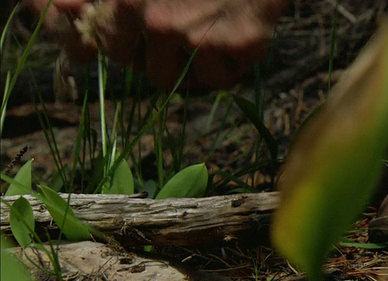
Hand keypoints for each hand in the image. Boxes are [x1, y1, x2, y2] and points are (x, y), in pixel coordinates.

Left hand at [25, 0, 289, 88]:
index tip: (154, 32)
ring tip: (215, 29)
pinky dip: (234, 62)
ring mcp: (202, 38)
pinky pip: (228, 77)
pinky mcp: (240, 46)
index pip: (116, 50)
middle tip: (191, 30)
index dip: (135, 46)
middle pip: (156, 74)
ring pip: (193, 80)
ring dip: (203, 65)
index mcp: (130, 0)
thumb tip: (62, 6)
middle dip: (171, 61)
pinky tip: (238, 31)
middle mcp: (162, 23)